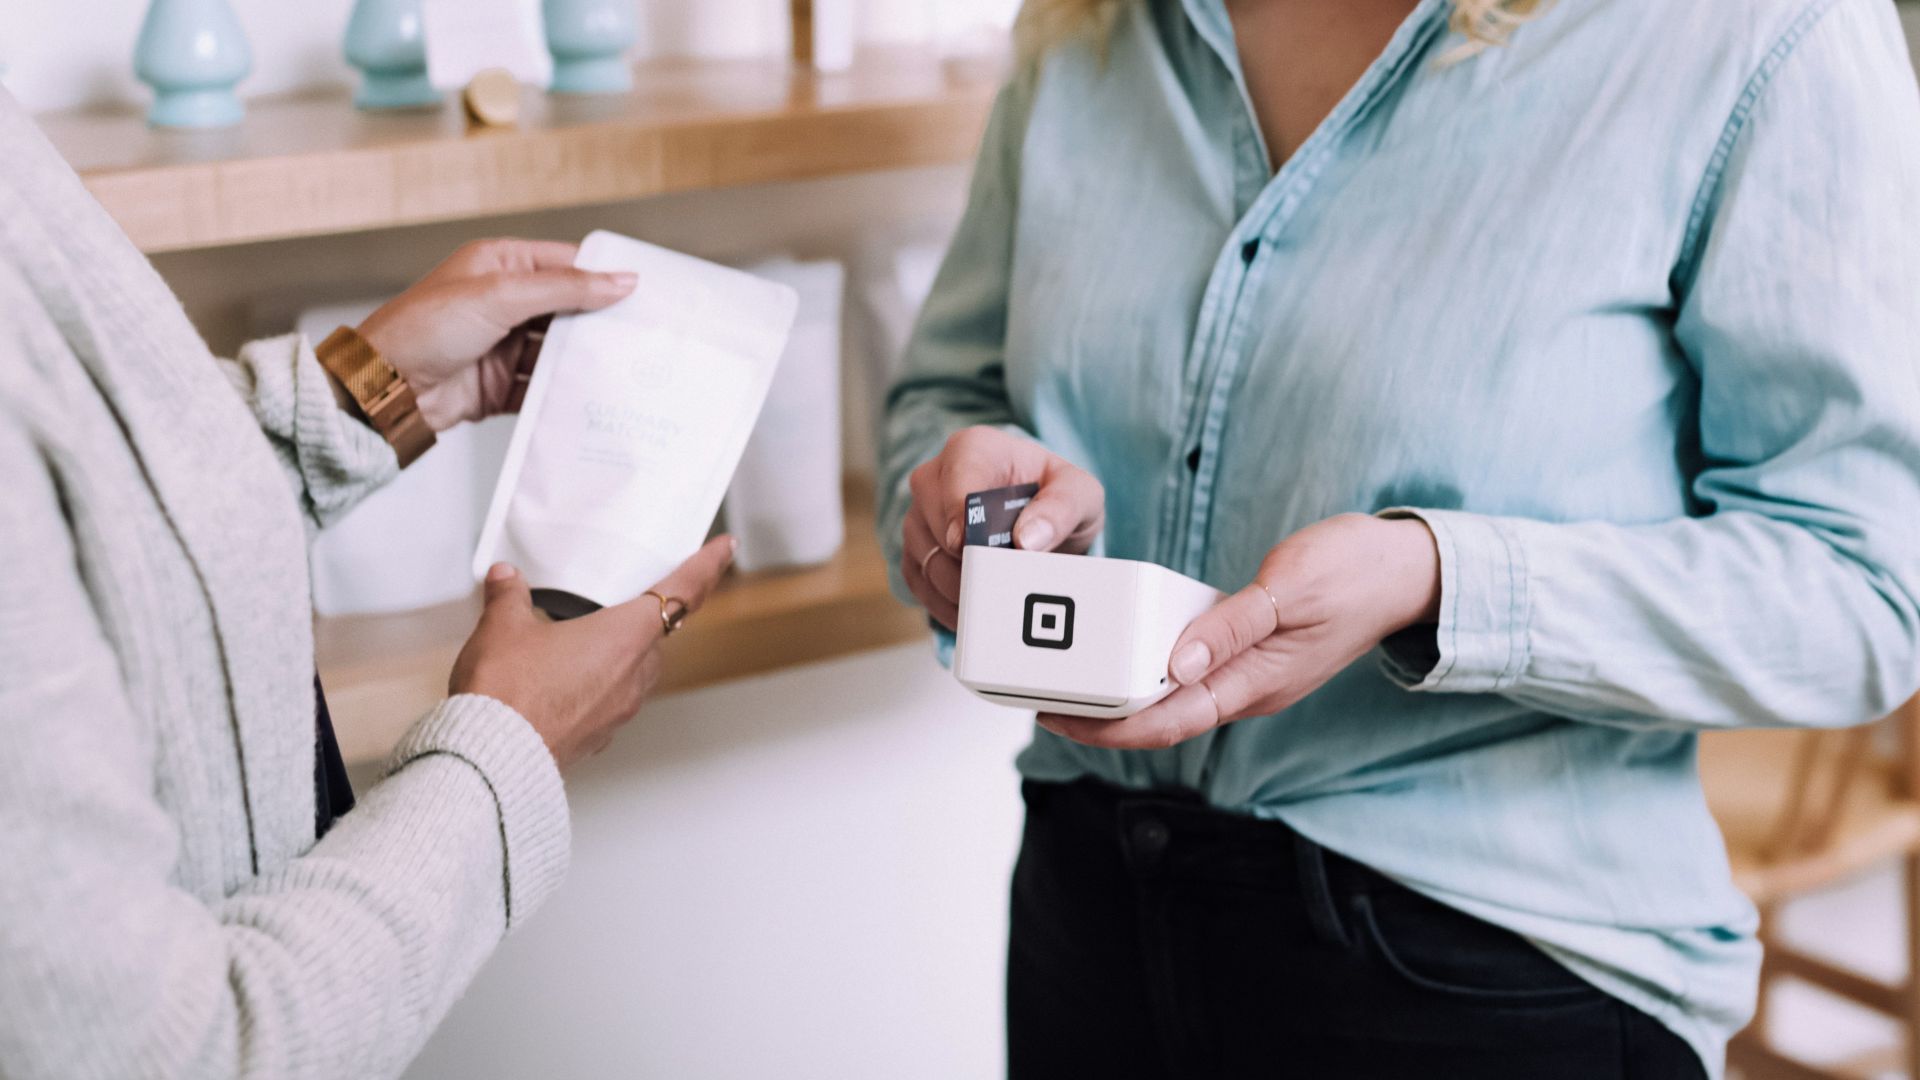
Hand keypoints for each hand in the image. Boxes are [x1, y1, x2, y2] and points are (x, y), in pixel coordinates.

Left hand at [356, 239, 636, 431]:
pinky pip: (543, 388)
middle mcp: (504, 303)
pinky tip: (589, 399)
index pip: (565, 264)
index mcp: (500, 266)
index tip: (644, 292)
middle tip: (644, 335)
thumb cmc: (423, 329)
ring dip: (583, 362)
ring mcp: (503, 346)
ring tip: (624, 370)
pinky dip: (563, 394)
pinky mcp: (500, 385)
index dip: (603, 276)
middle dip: (599, 324)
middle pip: (567, 311)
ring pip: (558, 353)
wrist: (383, 389)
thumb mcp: (500, 296)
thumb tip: (621, 280)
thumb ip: (564, 289)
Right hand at [448, 535, 735, 769]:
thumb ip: (509, 595)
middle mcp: (634, 674)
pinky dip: (594, 686)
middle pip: (655, 633)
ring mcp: (620, 709)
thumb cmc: (507, 693)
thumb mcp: (503, 628)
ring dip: (614, 654)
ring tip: (573, 644)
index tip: (725, 548)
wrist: (491, 757)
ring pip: (633, 669)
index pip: (685, 590)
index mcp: (626, 636)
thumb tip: (506, 577)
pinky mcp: (600, 735)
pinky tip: (558, 683)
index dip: (708, 565)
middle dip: (638, 617)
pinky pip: (609, 700)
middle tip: (613, 602)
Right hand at [902, 425, 1104, 630]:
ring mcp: (918, 516)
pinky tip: (981, 609)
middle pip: (939, 529)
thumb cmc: (1054, 496)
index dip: (960, 517)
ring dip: (966, 589)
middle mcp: (934, 478)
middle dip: (976, 564)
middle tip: (1010, 582)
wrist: (1037, 514)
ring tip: (1003, 597)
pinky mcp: (913, 551)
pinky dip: (950, 605)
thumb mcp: (1079, 494)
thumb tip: (1027, 541)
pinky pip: (921, 585)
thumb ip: (1062, 508)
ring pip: (929, 562)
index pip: (957, 481)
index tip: (969, 547)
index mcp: (973, 449)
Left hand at [1038, 514, 1440, 748]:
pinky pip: (1188, 673)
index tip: (1054, 717)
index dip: (1105, 726)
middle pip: (1158, 717)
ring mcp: (1249, 676)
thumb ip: (1231, 627)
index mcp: (1253, 682)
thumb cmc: (1352, 572)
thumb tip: (1174, 663)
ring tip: (1065, 681)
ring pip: (1171, 698)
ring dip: (1119, 695)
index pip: (1165, 720)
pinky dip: (1149, 668)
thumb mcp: (1288, 591)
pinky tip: (1122, 651)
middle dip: (1098, 717)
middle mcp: (1246, 689)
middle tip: (1037, 701)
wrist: (1406, 571)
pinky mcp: (1250, 654)